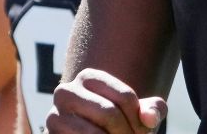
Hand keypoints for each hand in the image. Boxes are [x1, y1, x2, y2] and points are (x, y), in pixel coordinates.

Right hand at [44, 68, 166, 133]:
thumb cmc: (117, 125)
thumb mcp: (138, 115)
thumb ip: (153, 110)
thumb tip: (149, 118)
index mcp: (89, 78)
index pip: (126, 98)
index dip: (139, 120)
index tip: (141, 131)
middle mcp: (65, 92)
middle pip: (109, 114)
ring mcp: (53, 116)